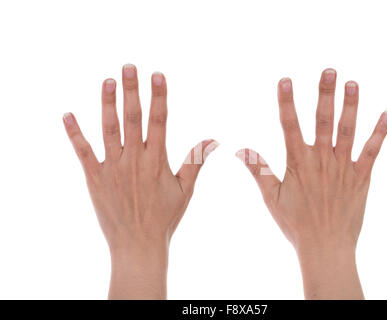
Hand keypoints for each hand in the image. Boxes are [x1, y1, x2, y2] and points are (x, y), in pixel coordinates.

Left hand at [63, 64, 217, 298]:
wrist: (138, 245)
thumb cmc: (165, 218)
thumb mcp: (185, 189)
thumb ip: (196, 161)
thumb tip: (213, 139)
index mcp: (156, 160)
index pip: (159, 120)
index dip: (158, 96)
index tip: (157, 75)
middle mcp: (134, 160)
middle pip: (132, 118)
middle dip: (131, 90)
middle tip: (128, 66)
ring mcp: (112, 168)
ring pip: (108, 129)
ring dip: (107, 104)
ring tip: (107, 81)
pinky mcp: (95, 178)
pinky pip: (82, 152)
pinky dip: (74, 133)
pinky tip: (67, 115)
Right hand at [236, 69, 386, 298]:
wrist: (325, 247)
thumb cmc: (296, 224)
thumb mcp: (271, 197)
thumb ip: (259, 170)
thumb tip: (241, 149)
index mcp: (298, 163)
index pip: (289, 126)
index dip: (287, 102)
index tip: (285, 80)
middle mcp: (321, 160)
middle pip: (323, 121)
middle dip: (325, 94)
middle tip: (329, 71)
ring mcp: (342, 167)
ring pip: (348, 130)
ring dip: (351, 106)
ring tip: (353, 83)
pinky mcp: (360, 177)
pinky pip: (372, 150)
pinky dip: (381, 131)